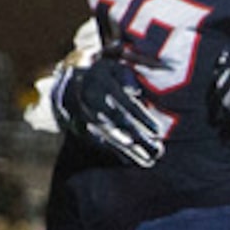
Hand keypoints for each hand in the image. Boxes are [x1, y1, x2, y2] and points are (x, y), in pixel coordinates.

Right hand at [51, 55, 171, 167]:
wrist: (70, 86)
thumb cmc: (102, 74)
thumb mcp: (113, 67)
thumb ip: (126, 76)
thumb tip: (136, 92)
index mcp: (103, 84)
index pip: (126, 104)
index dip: (142, 117)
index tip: (157, 131)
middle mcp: (94, 102)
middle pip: (120, 123)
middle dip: (140, 137)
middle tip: (159, 151)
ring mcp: (89, 117)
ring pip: (112, 136)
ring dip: (131, 150)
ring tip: (149, 161)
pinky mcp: (87, 128)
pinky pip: (104, 142)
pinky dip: (118, 152)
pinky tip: (133, 160)